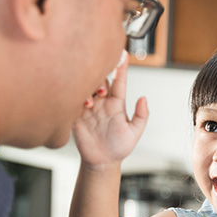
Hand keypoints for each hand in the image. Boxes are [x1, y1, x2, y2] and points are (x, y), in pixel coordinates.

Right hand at [73, 51, 148, 168]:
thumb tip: (144, 98)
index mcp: (116, 103)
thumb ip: (141, 116)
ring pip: (85, 87)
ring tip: (91, 102)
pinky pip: (72, 100)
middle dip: (100, 79)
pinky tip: (80, 104)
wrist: (102, 162)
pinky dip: (75, 98)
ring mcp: (88, 107)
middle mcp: (102, 102)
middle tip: (103, 91)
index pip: (119, 81)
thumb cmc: (119, 147)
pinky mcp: (76, 115)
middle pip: (99, 79)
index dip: (121, 68)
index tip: (123, 54)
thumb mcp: (134, 132)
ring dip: (88, 89)